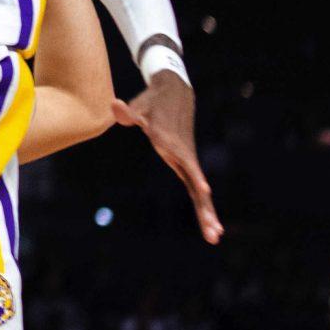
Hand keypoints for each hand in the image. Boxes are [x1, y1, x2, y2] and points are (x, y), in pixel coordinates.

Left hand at [112, 73, 222, 243]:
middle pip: (196, 185)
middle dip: (204, 208)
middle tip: (214, 231)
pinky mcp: (185, 164)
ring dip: (206, 214)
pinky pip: (195, 188)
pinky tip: (210, 225)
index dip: (194, 174)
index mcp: (170, 142)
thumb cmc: (152, 101)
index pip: (185, 161)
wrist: (174, 93)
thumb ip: (127, 112)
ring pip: (199, 191)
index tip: (205, 189)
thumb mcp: (139, 106)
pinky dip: (202, 206)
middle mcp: (182, 153)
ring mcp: (186, 160)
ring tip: (215, 237)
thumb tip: (114, 106)